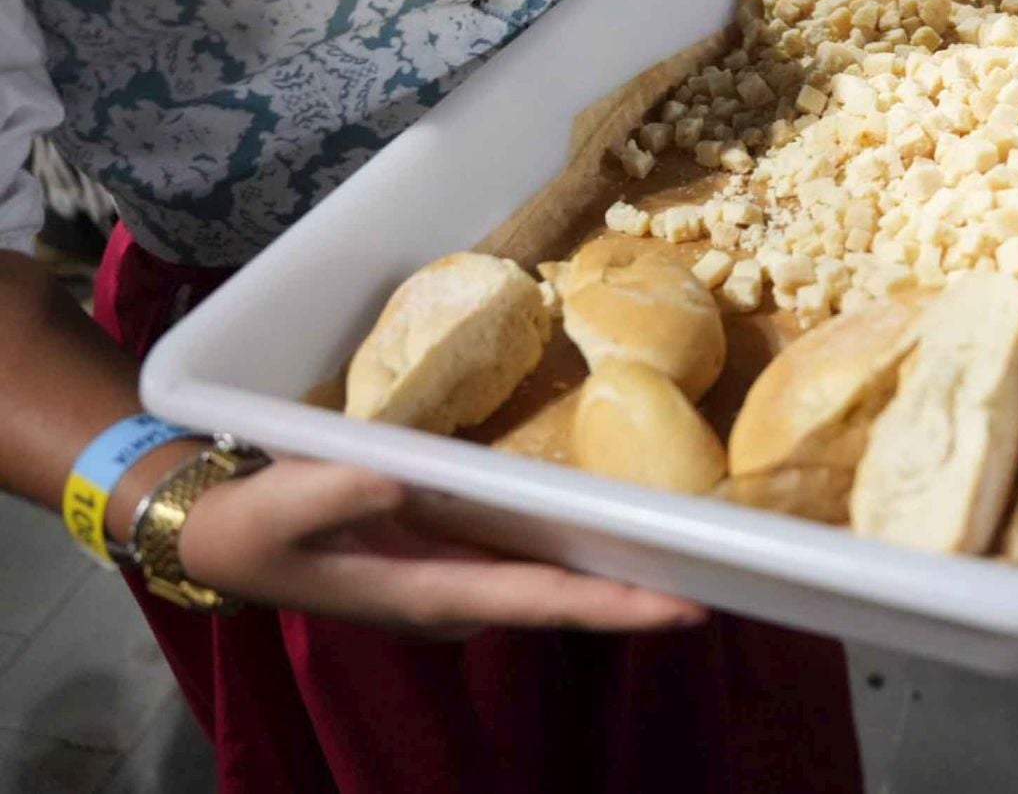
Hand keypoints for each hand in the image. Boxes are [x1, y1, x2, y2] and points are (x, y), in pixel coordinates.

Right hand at [178, 458, 702, 634]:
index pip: (544, 602)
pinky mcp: (458, 553)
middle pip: (571, 596)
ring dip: (621, 565)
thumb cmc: (257, 525)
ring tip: (697, 539)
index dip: (617, 607)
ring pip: (559, 577)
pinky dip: (581, 538)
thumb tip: (404, 472)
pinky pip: (535, 552)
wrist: (226, 536)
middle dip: (644, 589)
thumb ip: (338, 489)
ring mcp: (464, 577)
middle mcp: (463, 594)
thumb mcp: (283, 504)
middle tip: (729, 569)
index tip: (689, 608)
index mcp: (433, 592)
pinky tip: (621, 513)